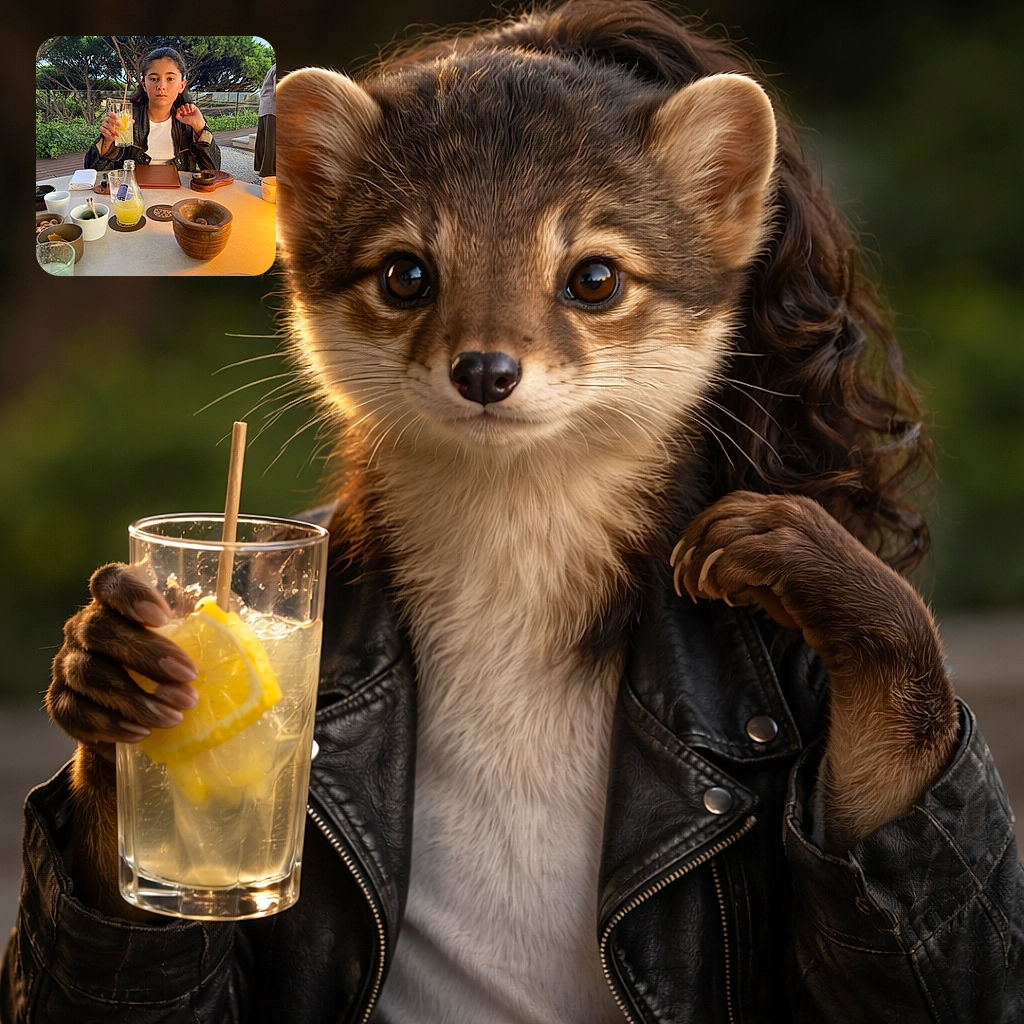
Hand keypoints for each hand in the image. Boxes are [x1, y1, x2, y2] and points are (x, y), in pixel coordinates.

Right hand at [47, 563, 198, 758]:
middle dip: (147, 655)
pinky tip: (143, 734)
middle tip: (188, 676)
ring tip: (176, 714)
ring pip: (92, 675)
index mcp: (114, 604)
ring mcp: (68, 666)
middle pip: (101, 630)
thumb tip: (243, 633)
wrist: (135, 724)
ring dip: (137, 697)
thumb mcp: (190, 646)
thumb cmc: (171, 672)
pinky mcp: (61, 705)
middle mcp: (83, 628)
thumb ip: (204, 632)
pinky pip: (79, 714)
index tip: (161, 617)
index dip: (130, 594)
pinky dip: (113, 724)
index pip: (109, 581)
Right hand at [96, 111, 122, 154]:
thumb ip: (126, 123)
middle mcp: (106, 120)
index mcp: (111, 118)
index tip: (117, 117)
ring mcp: (103, 124)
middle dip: (114, 122)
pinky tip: (112, 136)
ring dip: (113, 130)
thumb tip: (133, 121)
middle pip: (108, 119)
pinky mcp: (102, 129)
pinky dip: (108, 133)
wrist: (112, 136)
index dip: (113, 114)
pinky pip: (103, 130)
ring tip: (118, 135)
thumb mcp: (122, 126)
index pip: (109, 113)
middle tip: (120, 126)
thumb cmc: (116, 129)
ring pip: (107, 126)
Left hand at [175, 102, 205, 132]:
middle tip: (186, 113)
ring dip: (187, 108)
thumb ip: (177, 116)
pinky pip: (191, 104)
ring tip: (189, 112)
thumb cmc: (190, 122)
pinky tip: (192, 110)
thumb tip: (177, 111)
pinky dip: (191, 107)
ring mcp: (190, 109)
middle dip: (183, 109)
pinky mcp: (194, 108)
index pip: (179, 108)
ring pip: (186, 104)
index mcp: (183, 113)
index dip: (179, 109)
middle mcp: (186, 111)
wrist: (196, 122)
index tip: (181, 112)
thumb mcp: (181, 120)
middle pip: (182, 106)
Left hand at [671, 491, 957, 845]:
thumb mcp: (786, 574)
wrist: (878, 627)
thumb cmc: (829, 607)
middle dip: (692, 549)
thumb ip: (752, 561)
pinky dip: (718, 578)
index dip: (698, 531)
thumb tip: (707, 569)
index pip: (728, 506)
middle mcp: (790, 509)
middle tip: (681, 582)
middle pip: (717, 516)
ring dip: (701, 568)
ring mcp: (790, 527)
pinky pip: (732, 559)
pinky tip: (721, 597)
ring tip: (699, 594)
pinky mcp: (787, 553)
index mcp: (792, 507)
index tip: (682, 561)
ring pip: (719, 536)